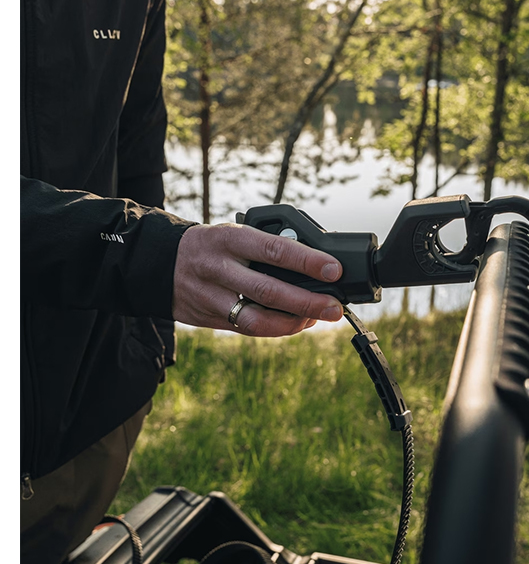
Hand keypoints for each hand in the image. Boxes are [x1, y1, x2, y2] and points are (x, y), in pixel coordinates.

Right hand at [172, 223, 343, 336]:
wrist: (159, 262)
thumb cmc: (212, 245)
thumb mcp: (235, 233)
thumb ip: (266, 246)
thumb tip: (314, 264)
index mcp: (229, 239)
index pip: (273, 249)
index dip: (306, 261)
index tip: (334, 269)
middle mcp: (218, 268)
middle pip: (267, 290)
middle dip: (306, 302)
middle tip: (334, 307)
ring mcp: (211, 297)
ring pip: (256, 319)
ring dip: (293, 322)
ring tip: (317, 319)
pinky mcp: (209, 319)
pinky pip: (248, 329)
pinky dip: (276, 328)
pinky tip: (296, 323)